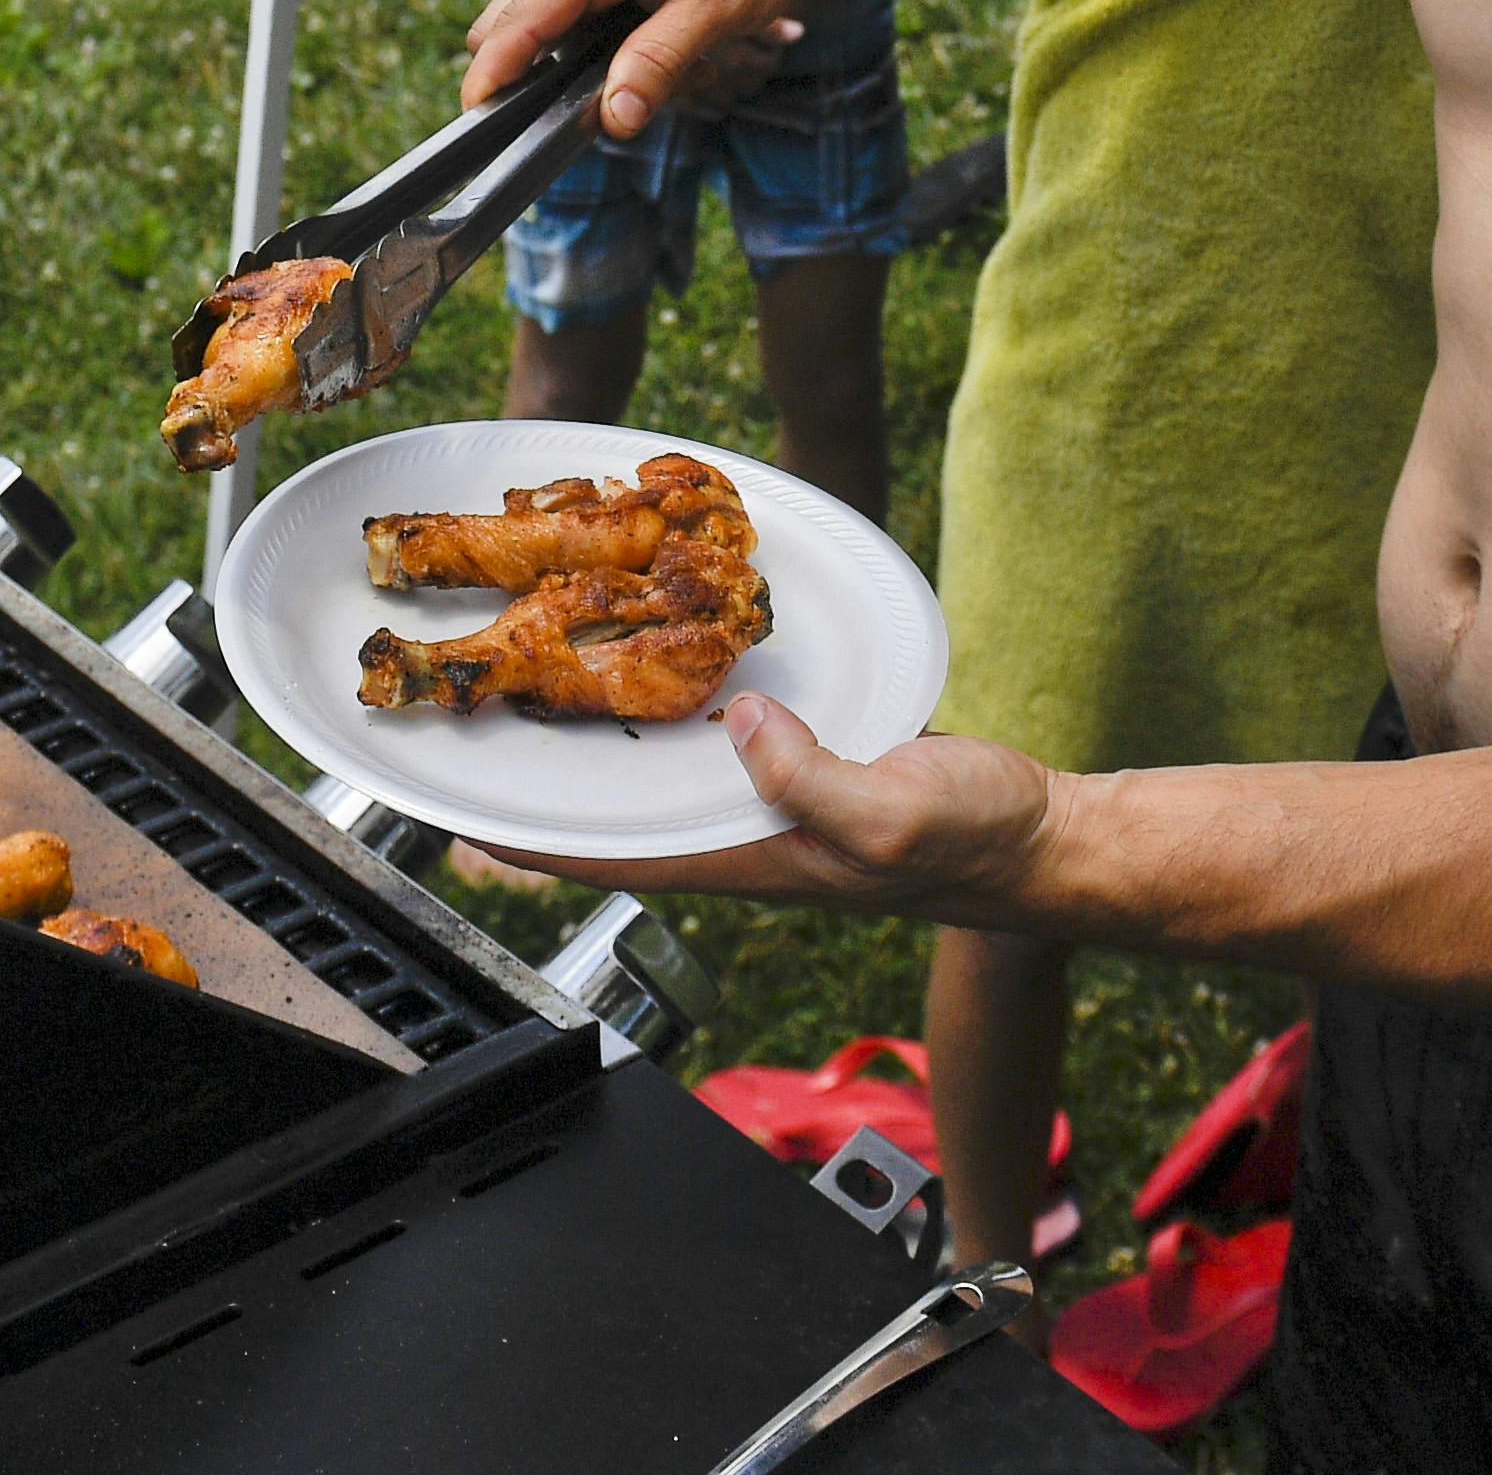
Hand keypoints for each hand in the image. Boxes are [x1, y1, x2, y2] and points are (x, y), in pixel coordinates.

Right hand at [466, 0, 829, 135]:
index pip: (516, 22)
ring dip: (583, 61)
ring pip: (538, 20)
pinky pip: (567, 6)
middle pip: (507, 24)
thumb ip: (662, 60)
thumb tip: (615, 117)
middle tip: (630, 101)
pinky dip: (599, 39)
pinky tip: (665, 39)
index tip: (480, 123)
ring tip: (675, 64)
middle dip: (548, 78)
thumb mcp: (721, 4)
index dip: (492, 76)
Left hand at [500, 697, 1059, 915]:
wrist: (1042, 835)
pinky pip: (714, 725)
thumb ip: (815, 777)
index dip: (524, 836)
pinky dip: (672, 687)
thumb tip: (745, 726)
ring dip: (599, 720)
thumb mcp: (895, 813)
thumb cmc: (974, 841)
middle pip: (614, 805)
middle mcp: (739, 829)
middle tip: (471, 706)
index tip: (449, 808)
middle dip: (542, 768)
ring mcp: (766, 793)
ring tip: (533, 659)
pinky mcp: (798, 755)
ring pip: (659, 760)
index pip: (607, 854)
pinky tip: (657, 635)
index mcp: (745, 857)